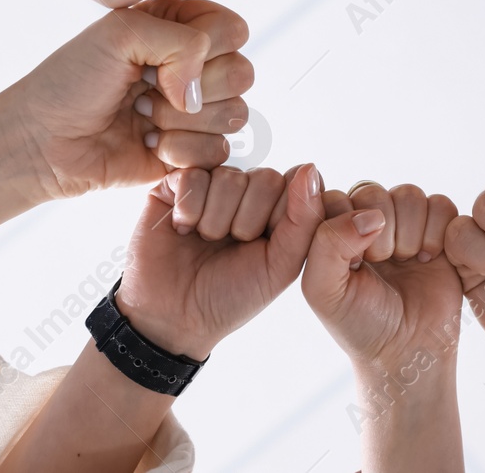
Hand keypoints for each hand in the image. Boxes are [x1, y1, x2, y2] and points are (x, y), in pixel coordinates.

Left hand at [3, 0, 251, 199]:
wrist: (42, 142)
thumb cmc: (70, 82)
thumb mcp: (120, 32)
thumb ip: (181, 40)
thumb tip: (200, 90)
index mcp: (180, 28)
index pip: (233, 29)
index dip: (204, 45)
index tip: (155, 54)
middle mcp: (193, 67)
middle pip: (242, 73)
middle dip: (192, 87)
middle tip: (144, 89)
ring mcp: (195, 111)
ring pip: (235, 114)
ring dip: (181, 121)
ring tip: (141, 118)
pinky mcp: (192, 152)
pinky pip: (220, 151)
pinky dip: (180, 151)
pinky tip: (147, 145)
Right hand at [116, 164, 323, 360]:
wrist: (175, 317)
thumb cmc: (231, 295)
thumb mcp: (280, 267)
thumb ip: (305, 220)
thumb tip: (309, 168)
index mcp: (276, 209)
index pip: (296, 183)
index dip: (280, 216)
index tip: (263, 246)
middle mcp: (246, 192)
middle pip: (266, 178)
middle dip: (248, 221)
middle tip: (231, 246)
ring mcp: (212, 185)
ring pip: (229, 176)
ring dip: (215, 220)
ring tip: (204, 241)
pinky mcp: (175, 184)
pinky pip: (193, 176)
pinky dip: (188, 210)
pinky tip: (183, 230)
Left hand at [302, 181, 460, 370]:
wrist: (410, 351)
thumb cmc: (361, 324)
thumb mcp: (324, 290)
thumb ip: (326, 242)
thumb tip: (369, 214)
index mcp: (333, 229)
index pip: (333, 197)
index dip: (345, 228)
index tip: (353, 265)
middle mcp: (367, 220)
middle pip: (373, 192)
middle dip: (381, 234)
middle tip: (383, 265)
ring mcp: (405, 222)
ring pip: (409, 195)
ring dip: (410, 234)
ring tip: (408, 263)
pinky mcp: (439, 228)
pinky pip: (441, 205)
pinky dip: (438, 233)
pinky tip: (429, 259)